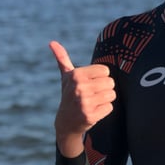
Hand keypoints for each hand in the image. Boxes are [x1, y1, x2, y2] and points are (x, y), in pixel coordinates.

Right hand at [49, 41, 116, 156]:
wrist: (66, 122)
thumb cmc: (69, 94)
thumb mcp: (65, 76)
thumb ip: (62, 58)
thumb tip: (52, 42)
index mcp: (76, 75)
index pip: (105, 71)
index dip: (100, 77)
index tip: (91, 83)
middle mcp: (80, 87)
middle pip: (110, 82)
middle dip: (104, 89)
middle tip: (92, 94)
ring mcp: (85, 102)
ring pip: (112, 95)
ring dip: (105, 99)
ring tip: (93, 102)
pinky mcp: (90, 116)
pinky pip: (110, 107)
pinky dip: (104, 110)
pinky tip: (94, 111)